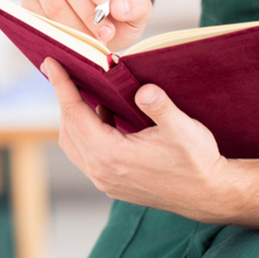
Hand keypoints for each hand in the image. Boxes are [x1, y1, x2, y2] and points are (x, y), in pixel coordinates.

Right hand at [23, 0, 152, 51]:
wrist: (98, 27)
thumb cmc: (117, 12)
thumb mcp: (137, 10)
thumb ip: (136, 5)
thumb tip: (119, 6)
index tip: (103, 0)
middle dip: (89, 14)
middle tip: (106, 34)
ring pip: (53, 5)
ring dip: (75, 28)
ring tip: (94, 42)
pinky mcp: (30, 2)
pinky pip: (38, 19)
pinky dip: (57, 35)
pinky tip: (74, 44)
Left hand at [40, 57, 239, 221]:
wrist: (208, 194)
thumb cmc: (196, 161)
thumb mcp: (182, 128)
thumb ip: (160, 106)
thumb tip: (142, 90)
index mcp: (111, 154)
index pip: (75, 114)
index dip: (61, 86)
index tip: (50, 64)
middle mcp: (101, 171)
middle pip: (68, 129)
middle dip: (64, 99)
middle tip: (64, 72)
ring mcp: (105, 181)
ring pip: (74, 145)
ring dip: (75, 119)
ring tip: (85, 93)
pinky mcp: (112, 184)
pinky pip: (87, 156)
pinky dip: (87, 134)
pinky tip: (105, 117)